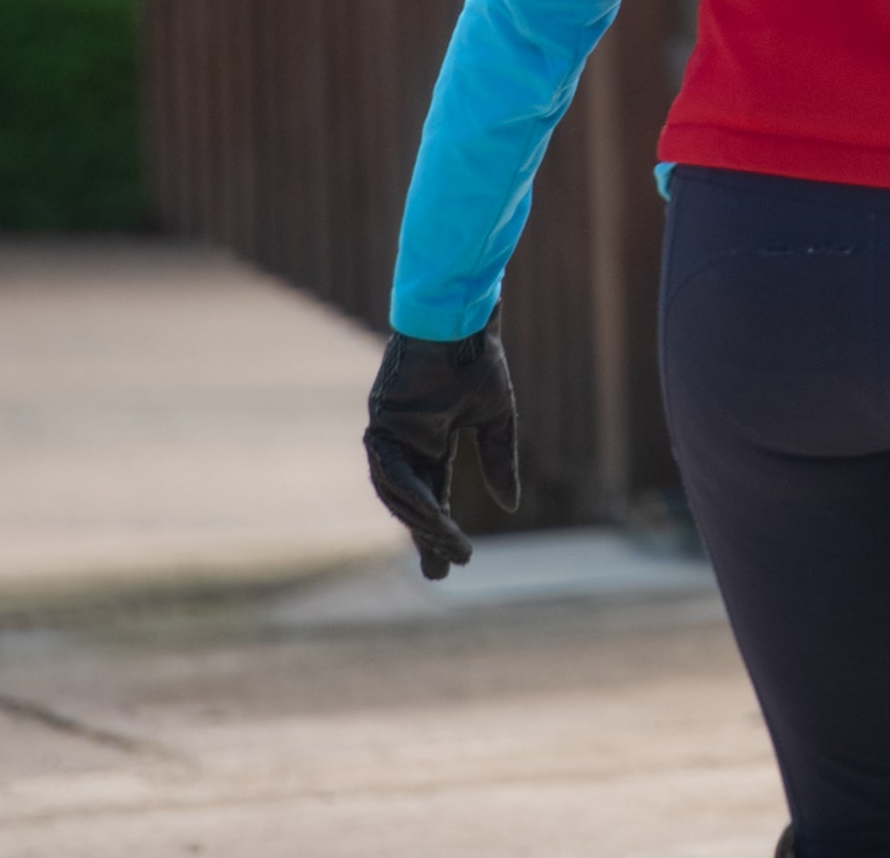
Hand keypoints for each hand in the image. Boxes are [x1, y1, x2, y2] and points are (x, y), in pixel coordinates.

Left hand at [365, 327, 520, 578]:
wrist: (463, 318)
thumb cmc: (479, 359)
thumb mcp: (496, 418)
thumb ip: (499, 460)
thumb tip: (509, 508)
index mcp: (429, 441)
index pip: (433, 495)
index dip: (440, 529)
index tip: (453, 563)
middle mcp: (404, 441)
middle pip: (411, 502)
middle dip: (426, 537)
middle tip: (442, 572)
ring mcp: (389, 432)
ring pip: (398, 491)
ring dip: (421, 520)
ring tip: (445, 544)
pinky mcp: (381, 419)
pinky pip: (389, 467)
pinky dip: (407, 492)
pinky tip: (429, 512)